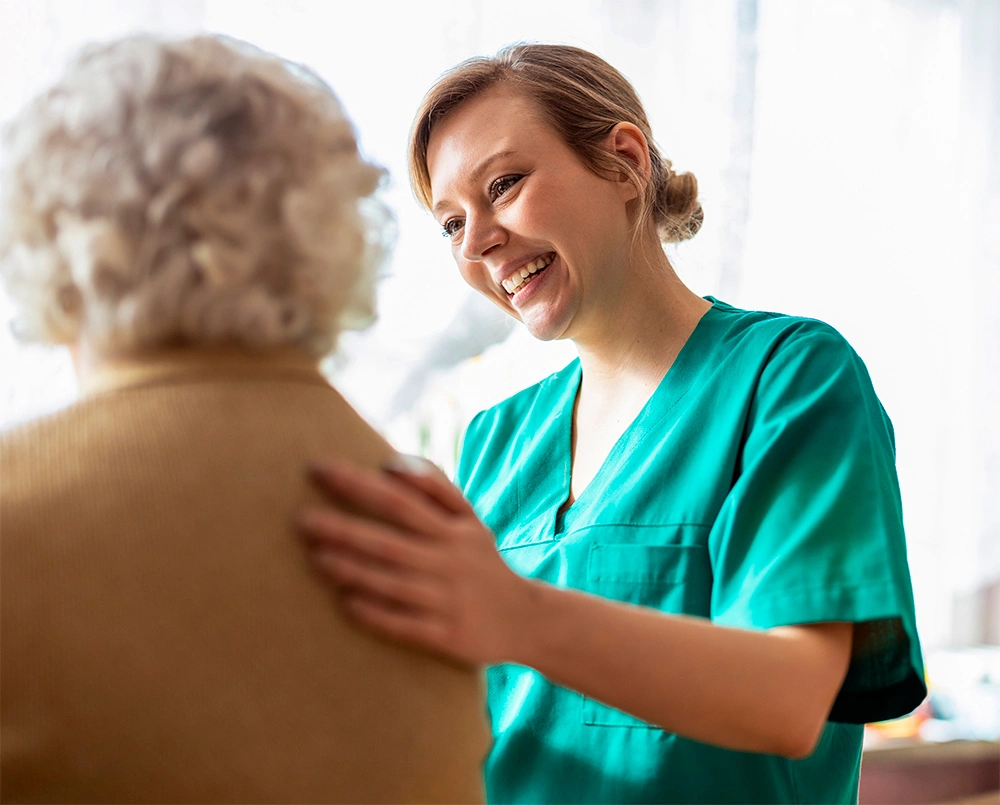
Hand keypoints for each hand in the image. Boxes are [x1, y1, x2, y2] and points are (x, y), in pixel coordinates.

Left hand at [297, 456, 533, 666]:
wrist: (526, 619)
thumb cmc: (482, 562)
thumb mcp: (469, 520)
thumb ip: (435, 487)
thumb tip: (390, 463)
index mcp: (452, 531)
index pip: (399, 500)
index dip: (358, 484)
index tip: (318, 469)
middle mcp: (449, 562)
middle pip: (390, 542)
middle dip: (345, 529)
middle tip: (301, 521)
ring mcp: (448, 600)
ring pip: (393, 583)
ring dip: (354, 570)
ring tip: (316, 559)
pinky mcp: (448, 636)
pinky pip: (407, 626)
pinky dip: (378, 614)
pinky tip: (346, 605)